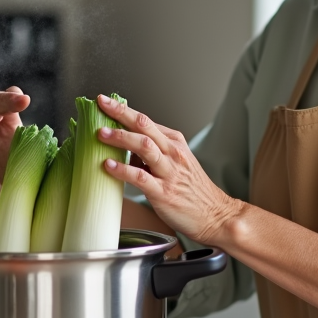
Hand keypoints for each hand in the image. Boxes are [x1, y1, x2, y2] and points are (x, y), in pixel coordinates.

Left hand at [95, 94, 242, 245]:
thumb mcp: (177, 163)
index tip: (106, 102)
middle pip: (145, 126)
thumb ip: (153, 153)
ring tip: (101, 134)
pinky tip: (109, 165)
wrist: (215, 215)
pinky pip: (141, 177)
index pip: (146, 121)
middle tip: (102, 104)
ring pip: (144, 146)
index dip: (124, 110)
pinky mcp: (164, 192)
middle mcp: (173, 153)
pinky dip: (124, 170)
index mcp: (175, 143)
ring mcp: (169, 172)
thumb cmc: (194, 191)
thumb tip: (126, 147)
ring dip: (121, 137)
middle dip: (122, 113)